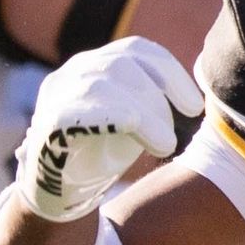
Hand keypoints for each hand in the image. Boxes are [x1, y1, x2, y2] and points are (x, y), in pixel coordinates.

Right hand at [17, 38, 202, 223]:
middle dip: (160, 95)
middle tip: (176, 133)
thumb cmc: (100, 154)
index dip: (171, 73)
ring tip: (164, 145)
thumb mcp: (132, 119)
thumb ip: (152, 99)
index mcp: (94, 65)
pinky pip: (85, 111)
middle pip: (123, 64)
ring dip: (146, 114)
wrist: (56, 193)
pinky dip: (115, 116)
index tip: (195, 108)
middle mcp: (72, 72)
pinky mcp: (49, 121)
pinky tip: (134, 128)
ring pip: (106, 84)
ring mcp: (56, 94)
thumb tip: (195, 95)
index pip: (136, 50)